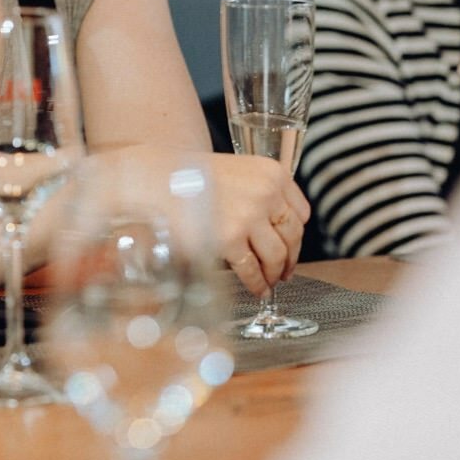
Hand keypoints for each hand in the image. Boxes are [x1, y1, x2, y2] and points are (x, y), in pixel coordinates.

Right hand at [204, 156, 307, 295]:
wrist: (158, 179)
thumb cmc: (192, 176)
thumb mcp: (238, 171)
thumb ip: (260, 192)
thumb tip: (274, 229)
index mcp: (272, 173)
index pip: (301, 212)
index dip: (296, 235)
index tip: (291, 246)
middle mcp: (266, 193)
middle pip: (293, 236)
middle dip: (290, 259)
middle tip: (284, 272)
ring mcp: (248, 217)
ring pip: (276, 255)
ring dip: (274, 274)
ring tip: (269, 283)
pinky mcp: (229, 239)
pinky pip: (251, 268)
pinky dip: (256, 283)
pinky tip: (256, 288)